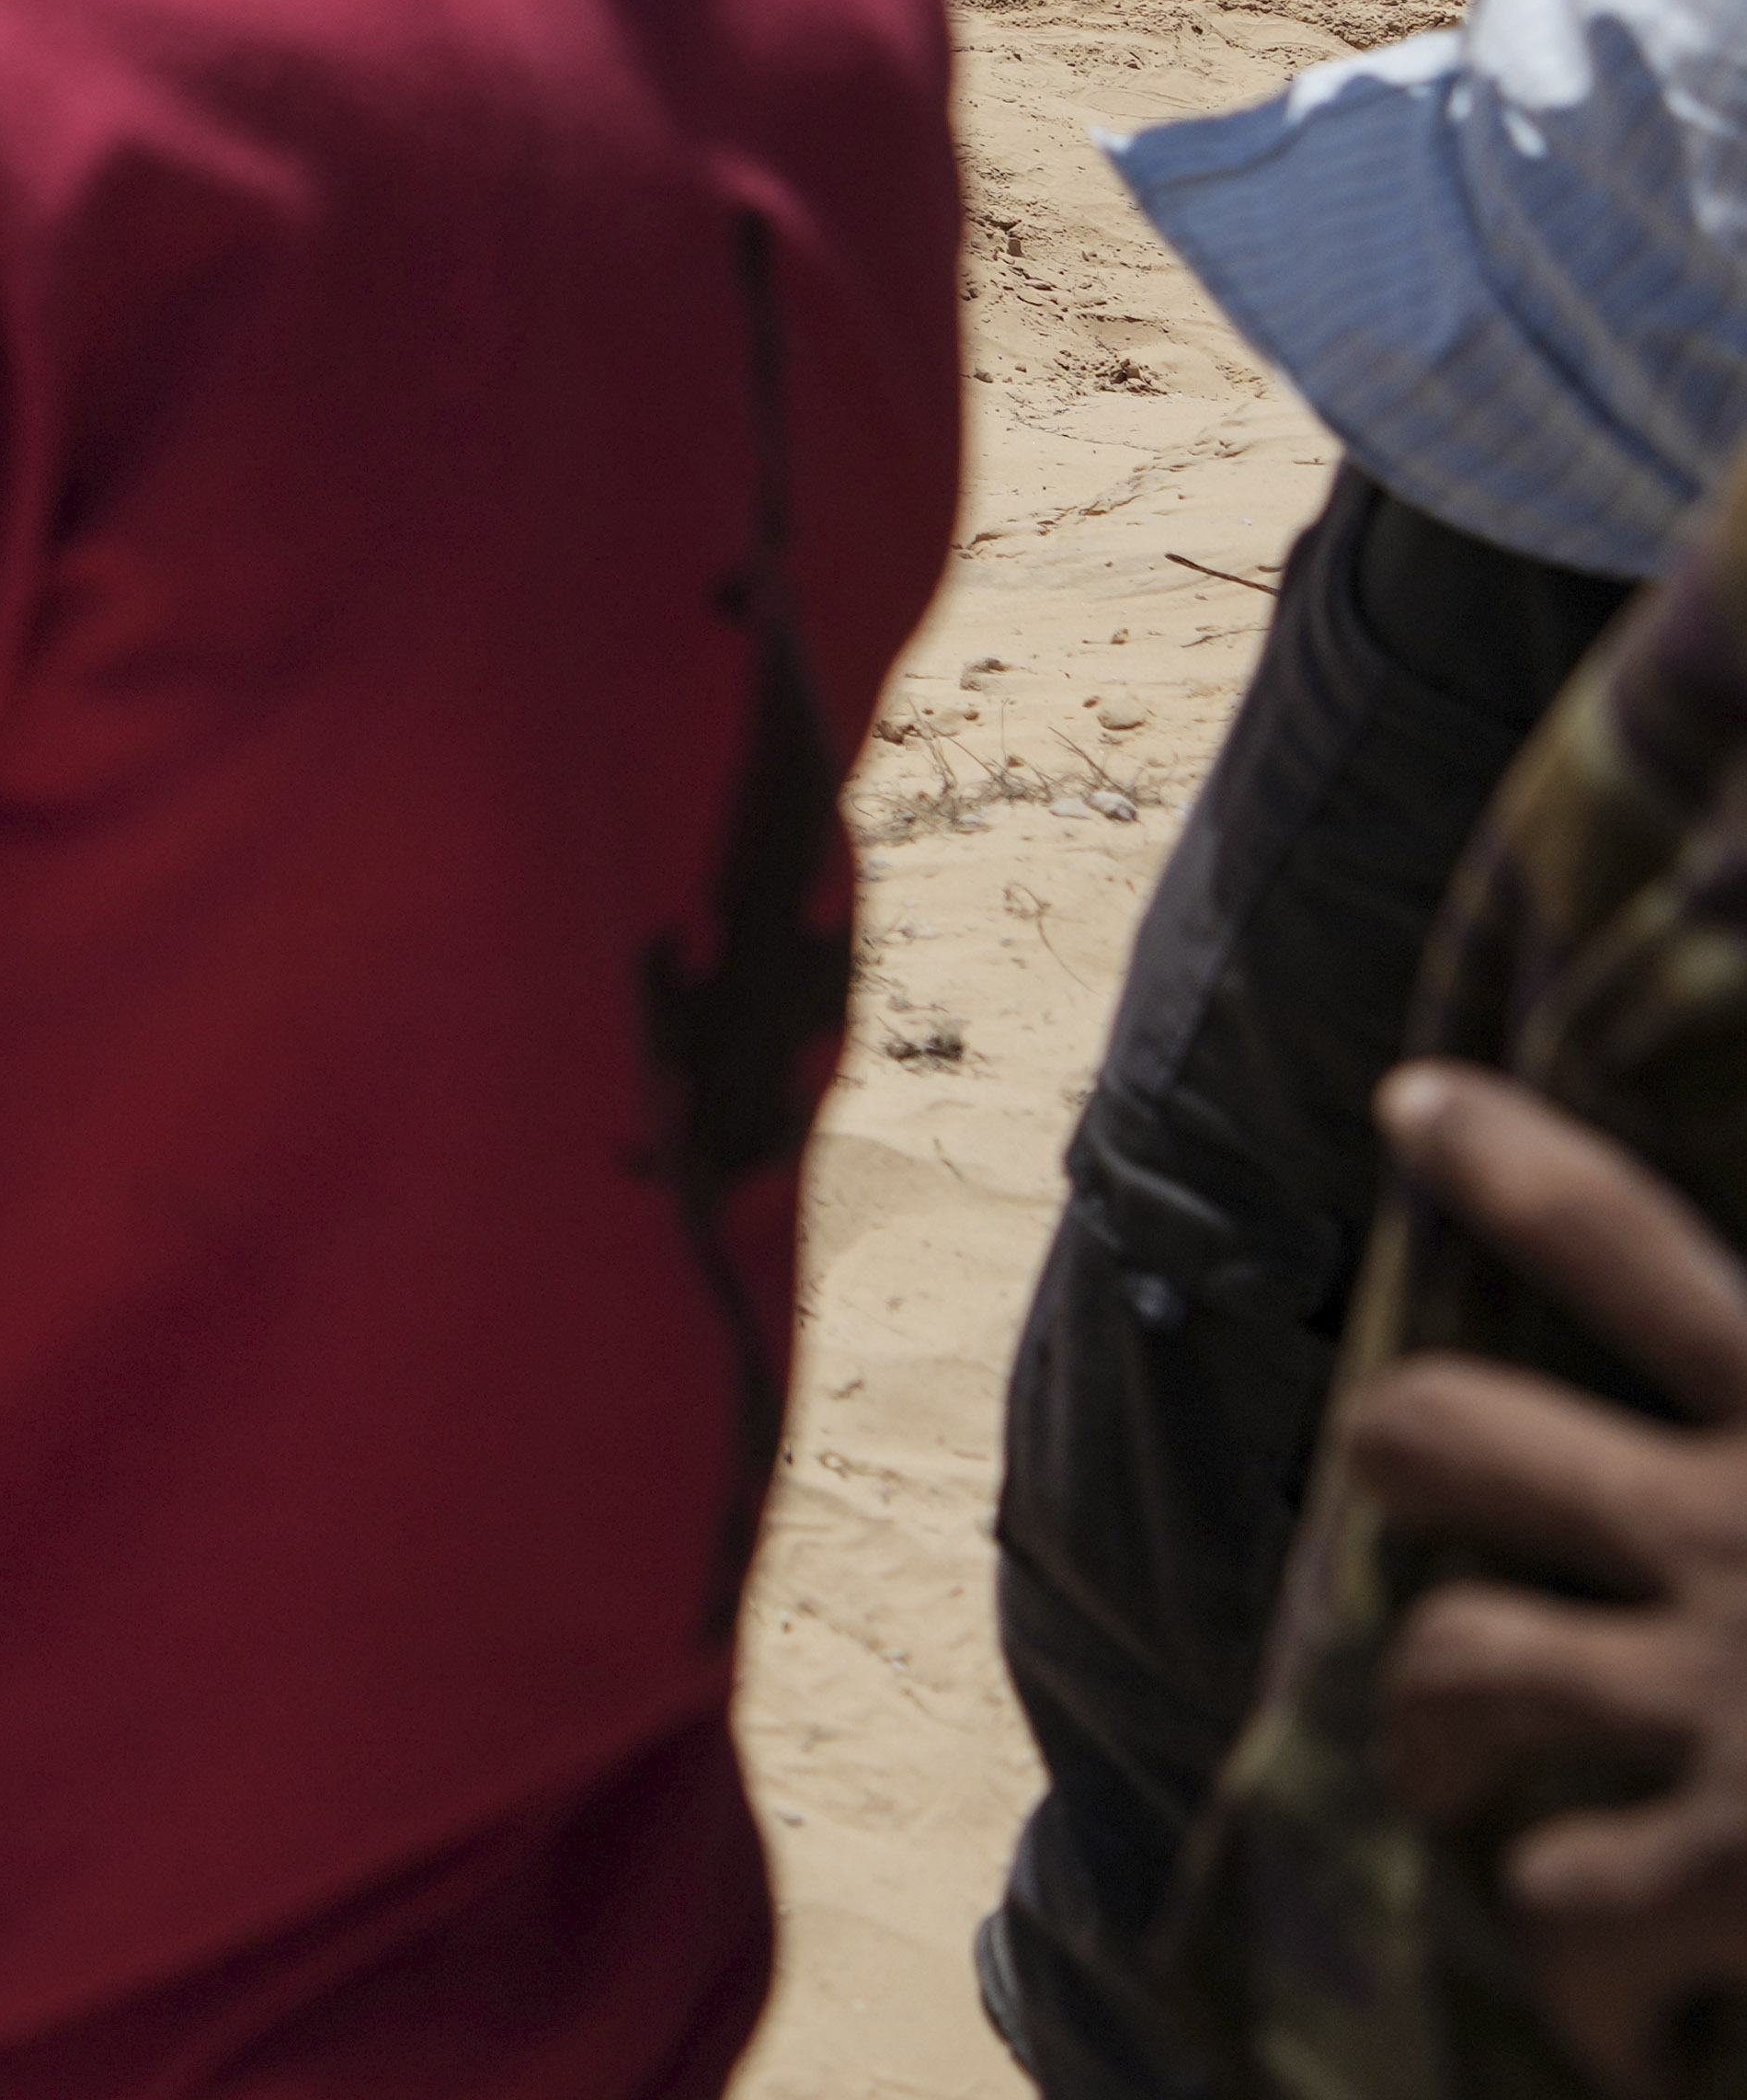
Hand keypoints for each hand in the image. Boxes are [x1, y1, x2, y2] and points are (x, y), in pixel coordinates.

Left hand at [1340, 1062, 1746, 2092]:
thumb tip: (1738, 1364)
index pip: (1630, 1243)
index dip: (1510, 1162)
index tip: (1416, 1105)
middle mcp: (1743, 1533)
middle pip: (1454, 1432)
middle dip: (1400, 1459)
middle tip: (1402, 1500)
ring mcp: (1720, 1700)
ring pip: (1455, 1663)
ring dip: (1430, 1728)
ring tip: (1448, 1779)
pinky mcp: (1732, 1873)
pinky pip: (1568, 1904)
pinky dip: (1579, 1972)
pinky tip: (1614, 2020)